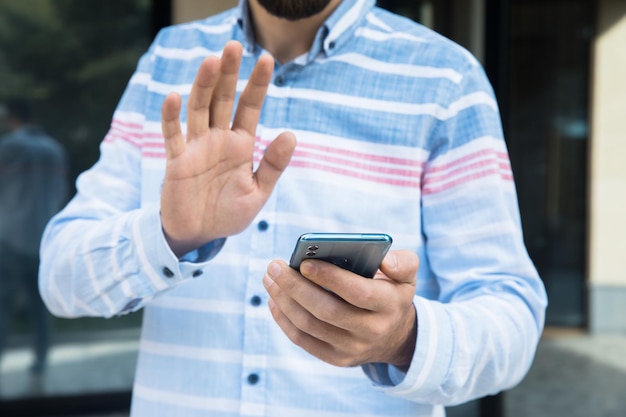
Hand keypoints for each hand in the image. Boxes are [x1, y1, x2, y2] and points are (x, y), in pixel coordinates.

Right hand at [160, 41, 295, 255]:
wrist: (199, 236)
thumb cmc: (228, 213)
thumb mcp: (258, 192)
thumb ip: (273, 165)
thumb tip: (291, 134)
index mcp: (241, 145)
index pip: (250, 107)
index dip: (258, 84)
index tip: (267, 59)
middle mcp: (218, 139)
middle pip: (223, 99)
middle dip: (229, 74)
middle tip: (234, 46)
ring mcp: (196, 147)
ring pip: (199, 109)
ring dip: (204, 86)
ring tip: (211, 61)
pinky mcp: (176, 161)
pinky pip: (172, 136)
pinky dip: (171, 117)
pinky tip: (173, 97)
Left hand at [263, 250, 418, 368]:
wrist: (395, 335)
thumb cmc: (391, 292)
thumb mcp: (406, 275)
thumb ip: (402, 261)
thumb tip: (383, 259)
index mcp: (389, 304)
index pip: (358, 293)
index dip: (330, 278)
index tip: (304, 262)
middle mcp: (373, 330)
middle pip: (327, 311)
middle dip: (296, 287)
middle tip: (274, 266)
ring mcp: (353, 349)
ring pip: (310, 325)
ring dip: (284, 300)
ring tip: (269, 278)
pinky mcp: (336, 359)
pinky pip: (303, 340)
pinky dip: (284, 319)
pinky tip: (274, 299)